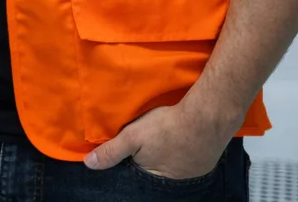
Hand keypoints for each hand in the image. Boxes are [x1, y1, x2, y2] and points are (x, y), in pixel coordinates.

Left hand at [84, 103, 234, 179]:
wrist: (207, 117)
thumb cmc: (167, 127)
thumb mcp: (132, 137)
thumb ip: (111, 151)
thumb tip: (90, 165)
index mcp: (155, 178)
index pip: (137, 172)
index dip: (131, 160)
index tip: (131, 148)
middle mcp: (176, 180)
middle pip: (155, 169)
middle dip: (148, 157)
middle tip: (147, 141)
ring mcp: (194, 171)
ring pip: (172, 163)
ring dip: (166, 153)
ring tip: (162, 138)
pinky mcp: (206, 160)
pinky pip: (189, 157)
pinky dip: (182, 148)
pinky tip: (179, 137)